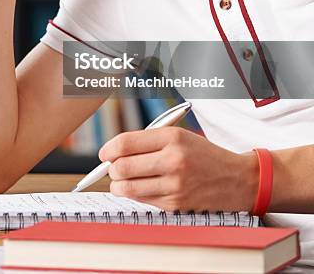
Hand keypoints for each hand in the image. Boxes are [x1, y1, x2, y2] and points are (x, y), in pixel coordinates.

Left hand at [98, 127, 258, 212]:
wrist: (236, 178)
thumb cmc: (203, 154)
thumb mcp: (178, 136)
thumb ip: (146, 142)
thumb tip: (113, 153)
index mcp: (172, 137)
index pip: (125, 143)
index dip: (108, 149)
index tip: (104, 153)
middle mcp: (173, 160)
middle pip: (122, 167)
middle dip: (111, 169)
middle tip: (114, 167)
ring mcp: (174, 185)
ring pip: (127, 188)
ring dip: (119, 185)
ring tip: (124, 180)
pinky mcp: (175, 204)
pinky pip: (142, 200)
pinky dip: (136, 195)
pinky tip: (145, 187)